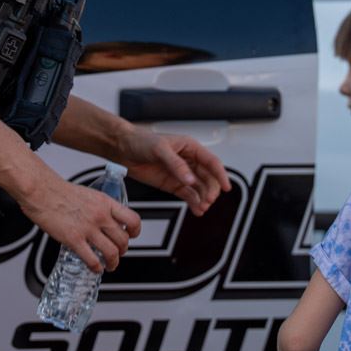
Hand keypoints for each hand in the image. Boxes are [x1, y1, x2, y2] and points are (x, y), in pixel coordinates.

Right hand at [20, 169, 141, 272]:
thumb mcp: (89, 194)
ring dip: (113, 262)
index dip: (135, 232)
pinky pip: (92, 259)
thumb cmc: (60, 191)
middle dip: (123, 250)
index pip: (132, 219)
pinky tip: (95, 268)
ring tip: (109, 265)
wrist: (42, 191)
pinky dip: (96, 268)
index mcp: (105, 203)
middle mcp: (100, 216)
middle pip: (123, 240)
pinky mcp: (74, 239)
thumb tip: (106, 217)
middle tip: (118, 253)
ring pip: (111, 252)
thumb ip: (100, 207)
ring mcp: (88, 228)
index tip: (132, 235)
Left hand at [115, 126, 230, 215]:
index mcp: (190, 147)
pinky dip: (194, 202)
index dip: (221, 174)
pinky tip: (197, 209)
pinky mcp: (172, 184)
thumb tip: (190, 179)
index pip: (211, 162)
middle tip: (207, 200)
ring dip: (203, 198)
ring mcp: (181, 174)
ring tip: (201, 208)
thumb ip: (176, 165)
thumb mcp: (159, 149)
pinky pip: (188, 194)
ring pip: (199, 188)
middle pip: (208, 178)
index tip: (227, 187)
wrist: (123, 149)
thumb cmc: (141, 141)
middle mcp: (189, 161)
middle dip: (210, 190)